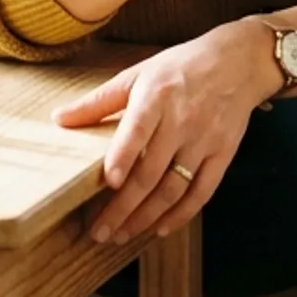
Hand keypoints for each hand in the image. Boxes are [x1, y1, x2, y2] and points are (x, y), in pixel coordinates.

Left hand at [54, 20, 280, 243]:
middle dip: (124, 207)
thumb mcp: (138, 74)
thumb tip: (58, 119)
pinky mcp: (223, 153)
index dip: (125, 157)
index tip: (110, 183)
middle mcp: (181, 120)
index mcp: (156, 96)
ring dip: (147, 217)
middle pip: (151, 171)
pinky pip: (202, 191)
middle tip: (100, 232)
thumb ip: (99, 101)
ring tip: (122, 235)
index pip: (138, 130)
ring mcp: (204, 140)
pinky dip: (182, 214)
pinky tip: (161, 229)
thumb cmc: (180, 67)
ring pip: (174, 188)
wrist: (238, 62)